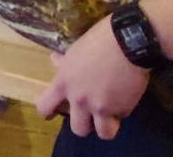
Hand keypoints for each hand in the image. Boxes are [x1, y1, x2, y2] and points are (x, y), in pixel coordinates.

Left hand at [35, 17, 149, 139]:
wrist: (128, 40)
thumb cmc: (99, 39)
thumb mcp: (76, 49)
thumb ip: (65, 62)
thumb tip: (55, 60)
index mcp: (64, 83)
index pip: (44, 107)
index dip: (48, 112)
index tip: (53, 112)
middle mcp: (80, 100)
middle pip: (78, 129)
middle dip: (85, 124)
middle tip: (91, 114)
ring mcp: (101, 107)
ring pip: (104, 133)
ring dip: (107, 125)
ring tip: (110, 115)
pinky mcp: (122, 108)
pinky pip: (122, 116)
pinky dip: (123, 109)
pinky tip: (125, 96)